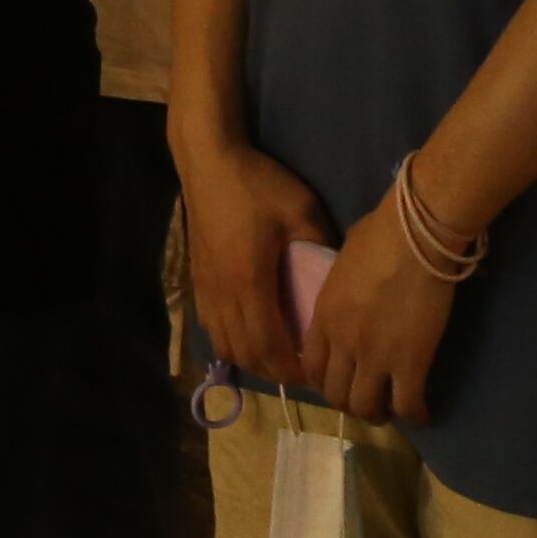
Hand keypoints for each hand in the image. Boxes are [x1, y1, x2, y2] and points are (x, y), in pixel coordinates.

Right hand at [181, 142, 333, 385]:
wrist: (209, 162)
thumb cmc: (257, 184)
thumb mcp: (302, 209)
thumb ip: (321, 245)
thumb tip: (339, 275)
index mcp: (251, 281)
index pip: (268, 344)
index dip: (289, 368)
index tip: (312, 375)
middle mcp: (224, 293)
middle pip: (245, 352)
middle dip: (273, 371)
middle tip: (300, 373)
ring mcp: (207, 288)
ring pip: (223, 344)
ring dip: (250, 359)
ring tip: (276, 358)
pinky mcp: (197, 280)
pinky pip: (211, 327)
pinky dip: (230, 341)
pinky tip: (247, 335)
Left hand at [303, 201, 457, 424]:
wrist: (415, 236)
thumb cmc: (380, 235)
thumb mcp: (342, 259)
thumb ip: (339, 284)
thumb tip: (350, 283)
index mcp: (324, 318)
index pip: (311, 368)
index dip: (323, 383)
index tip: (337, 383)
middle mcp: (343, 345)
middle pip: (336, 395)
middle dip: (348, 403)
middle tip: (365, 399)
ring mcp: (376, 357)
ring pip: (367, 407)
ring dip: (377, 413)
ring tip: (390, 410)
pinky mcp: (411, 363)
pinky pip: (407, 404)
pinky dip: (415, 414)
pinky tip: (422, 414)